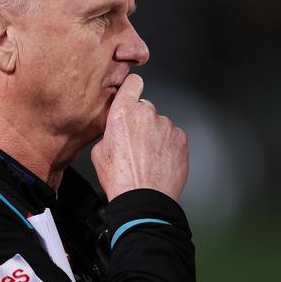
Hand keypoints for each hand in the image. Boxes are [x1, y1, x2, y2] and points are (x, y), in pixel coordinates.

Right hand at [91, 73, 187, 200]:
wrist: (143, 199)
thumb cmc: (120, 179)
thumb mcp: (99, 152)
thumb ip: (109, 132)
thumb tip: (115, 132)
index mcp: (123, 113)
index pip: (133, 83)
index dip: (132, 88)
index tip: (133, 91)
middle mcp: (147, 114)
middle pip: (145, 109)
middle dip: (141, 121)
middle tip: (135, 144)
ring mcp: (166, 126)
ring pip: (160, 125)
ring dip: (155, 136)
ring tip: (147, 158)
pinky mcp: (181, 138)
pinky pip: (173, 137)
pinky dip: (168, 146)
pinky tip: (159, 161)